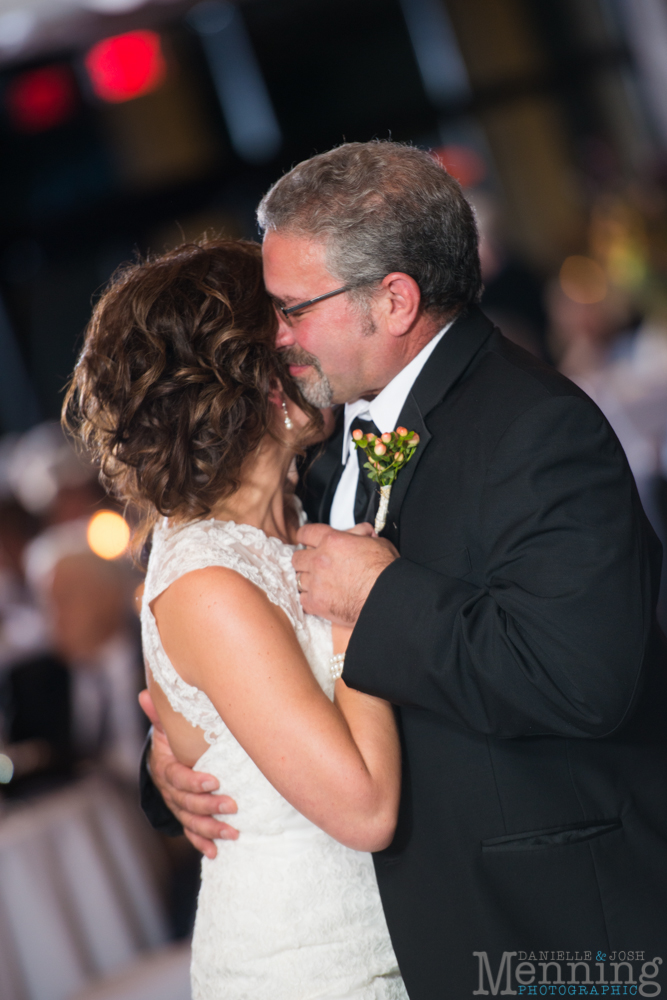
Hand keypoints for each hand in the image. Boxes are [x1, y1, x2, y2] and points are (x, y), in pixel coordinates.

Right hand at [139, 690, 238, 858]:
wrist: (166, 759)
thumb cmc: (172, 739)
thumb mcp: (167, 725)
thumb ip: (159, 713)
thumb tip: (145, 692)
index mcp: (165, 768)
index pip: (177, 777)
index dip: (194, 781)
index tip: (214, 781)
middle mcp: (169, 791)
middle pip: (186, 803)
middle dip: (209, 807)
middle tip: (233, 806)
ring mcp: (177, 806)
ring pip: (190, 821)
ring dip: (211, 829)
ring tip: (233, 832)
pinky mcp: (185, 817)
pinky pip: (191, 833)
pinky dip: (201, 843)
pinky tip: (215, 852)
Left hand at [293, 523, 397, 625]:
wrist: (387, 598)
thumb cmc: (386, 571)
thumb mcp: (378, 543)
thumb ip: (363, 535)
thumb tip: (363, 531)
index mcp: (332, 541)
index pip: (306, 533)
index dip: (304, 537)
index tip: (305, 541)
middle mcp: (319, 560)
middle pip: (297, 558)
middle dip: (305, 561)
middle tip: (315, 566)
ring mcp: (315, 582)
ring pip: (298, 579)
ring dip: (308, 581)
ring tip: (321, 585)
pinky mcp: (316, 602)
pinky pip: (302, 599)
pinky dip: (310, 599)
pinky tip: (321, 599)